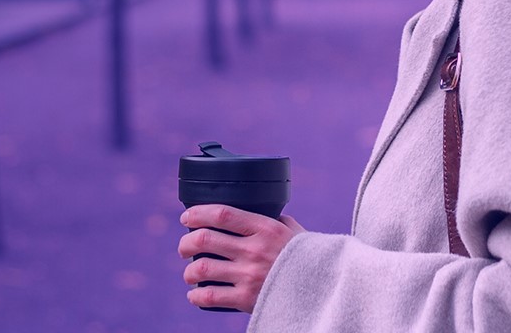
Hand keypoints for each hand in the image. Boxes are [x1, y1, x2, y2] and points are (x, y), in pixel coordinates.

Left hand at [178, 204, 304, 312]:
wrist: (326, 290)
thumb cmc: (309, 258)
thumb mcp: (294, 232)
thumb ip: (275, 221)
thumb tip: (258, 210)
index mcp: (265, 228)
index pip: (221, 214)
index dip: (198, 213)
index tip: (186, 217)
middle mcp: (255, 250)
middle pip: (205, 239)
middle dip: (186, 243)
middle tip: (183, 248)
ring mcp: (250, 275)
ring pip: (203, 268)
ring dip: (189, 271)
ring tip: (189, 274)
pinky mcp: (247, 299)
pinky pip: (211, 297)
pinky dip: (197, 297)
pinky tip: (195, 295)